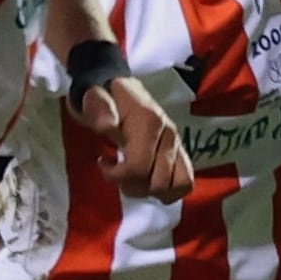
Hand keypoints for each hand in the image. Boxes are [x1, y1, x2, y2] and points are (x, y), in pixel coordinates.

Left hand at [77, 76, 191, 202]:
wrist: (120, 88)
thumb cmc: (104, 97)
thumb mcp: (94, 97)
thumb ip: (99, 109)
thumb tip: (106, 126)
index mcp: (150, 122)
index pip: (139, 168)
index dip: (116, 175)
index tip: (103, 162)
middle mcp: (170, 135)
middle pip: (158, 183)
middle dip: (133, 186)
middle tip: (117, 173)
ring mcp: (179, 145)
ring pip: (177, 186)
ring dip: (152, 191)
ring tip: (134, 179)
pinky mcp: (181, 153)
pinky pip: (186, 181)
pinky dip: (166, 190)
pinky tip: (147, 180)